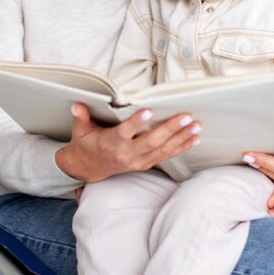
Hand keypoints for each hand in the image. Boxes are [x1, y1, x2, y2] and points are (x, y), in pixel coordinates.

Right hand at [55, 103, 200, 182]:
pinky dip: (181, 147)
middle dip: (170, 129)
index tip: (148, 111)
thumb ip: (81, 117)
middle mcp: (126, 155)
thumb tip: (78, 105)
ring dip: (181, 137)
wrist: (87, 169)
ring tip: (196, 126)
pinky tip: (194, 138)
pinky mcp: (145, 164)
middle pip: (151, 142)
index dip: (136, 123)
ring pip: (163, 150)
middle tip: (186, 116)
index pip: (124, 133)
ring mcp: (137, 161)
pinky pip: (166, 156)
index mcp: (110, 143)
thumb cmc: (86, 144)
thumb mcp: (79, 130)